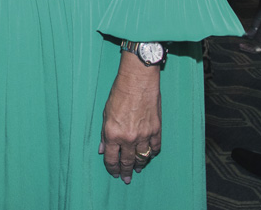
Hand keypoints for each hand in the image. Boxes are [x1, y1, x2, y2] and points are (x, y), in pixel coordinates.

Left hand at [99, 53, 161, 183]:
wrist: (138, 81)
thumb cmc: (119, 94)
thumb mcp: (105, 113)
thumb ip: (105, 134)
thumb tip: (103, 149)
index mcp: (113, 134)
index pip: (111, 159)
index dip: (112, 168)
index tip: (113, 173)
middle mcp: (128, 138)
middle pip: (127, 161)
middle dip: (126, 172)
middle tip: (126, 179)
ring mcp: (144, 135)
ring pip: (142, 157)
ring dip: (140, 165)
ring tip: (138, 169)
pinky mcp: (156, 130)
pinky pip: (155, 148)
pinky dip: (152, 153)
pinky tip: (149, 155)